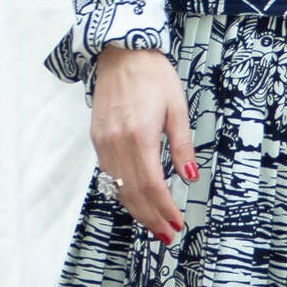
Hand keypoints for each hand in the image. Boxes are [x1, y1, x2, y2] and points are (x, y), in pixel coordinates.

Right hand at [91, 47, 197, 241]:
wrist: (120, 52)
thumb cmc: (153, 75)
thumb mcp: (177, 108)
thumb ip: (182, 146)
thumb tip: (189, 177)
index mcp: (140, 135)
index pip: (153, 185)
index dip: (165, 209)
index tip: (177, 223)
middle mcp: (117, 143)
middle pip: (133, 193)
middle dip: (151, 218)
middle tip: (166, 234)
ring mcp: (103, 142)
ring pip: (118, 188)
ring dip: (136, 211)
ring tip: (154, 225)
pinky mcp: (96, 139)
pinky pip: (109, 175)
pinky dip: (122, 193)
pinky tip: (135, 201)